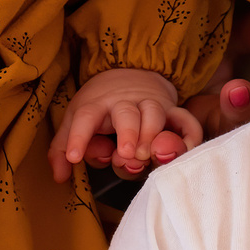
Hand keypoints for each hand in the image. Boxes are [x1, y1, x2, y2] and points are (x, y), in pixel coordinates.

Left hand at [49, 67, 203, 180]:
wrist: (131, 73)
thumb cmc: (101, 108)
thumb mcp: (76, 121)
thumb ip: (63, 148)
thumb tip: (60, 176)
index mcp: (97, 105)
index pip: (85, 117)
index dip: (79, 136)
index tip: (73, 157)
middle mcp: (125, 104)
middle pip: (126, 113)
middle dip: (128, 133)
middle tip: (126, 154)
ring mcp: (152, 106)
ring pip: (156, 114)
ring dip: (152, 135)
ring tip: (146, 155)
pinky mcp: (173, 113)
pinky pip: (187, 122)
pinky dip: (189, 137)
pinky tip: (183, 152)